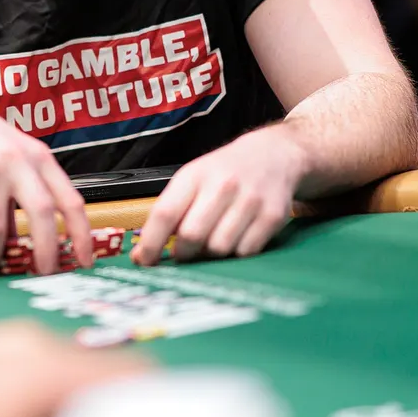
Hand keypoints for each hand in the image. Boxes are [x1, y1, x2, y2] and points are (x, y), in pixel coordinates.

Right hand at [0, 85, 91, 274]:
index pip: (72, 200)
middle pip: (43, 214)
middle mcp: (17, 162)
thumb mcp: (10, 156)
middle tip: (47, 275)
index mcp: (38, 157)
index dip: (82, 235)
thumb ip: (24, 191)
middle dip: (48, 251)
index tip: (85, 262)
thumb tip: (31, 241)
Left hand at [133, 125, 306, 264]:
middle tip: (182, 254)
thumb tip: (147, 253)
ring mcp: (250, 201)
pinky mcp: (273, 216)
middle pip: (192, 235)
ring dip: (209, 255)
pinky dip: (235, 254)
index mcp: (194, 176)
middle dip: (182, 253)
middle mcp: (222, 186)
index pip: (165, 214)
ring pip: (219, 248)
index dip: (152, 243)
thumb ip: (171, 210)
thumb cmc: (223, 172)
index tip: (144, 260)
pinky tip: (233, 240)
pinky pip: (246, 252)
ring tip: (209, 243)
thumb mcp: (192, 179)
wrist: (272, 155)